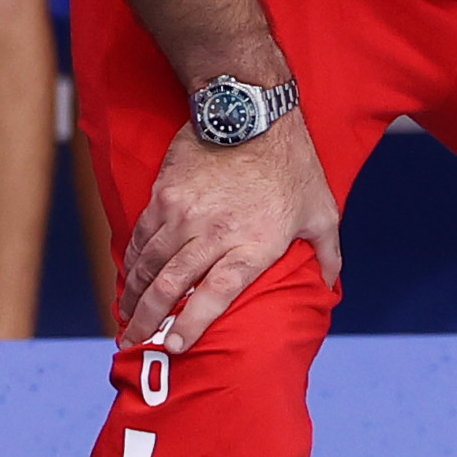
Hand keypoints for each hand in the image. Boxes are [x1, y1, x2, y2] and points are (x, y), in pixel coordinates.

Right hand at [118, 110, 340, 353]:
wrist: (251, 108)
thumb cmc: (292, 162)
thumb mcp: (322, 209)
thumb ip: (328, 253)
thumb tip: (330, 284)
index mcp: (252, 246)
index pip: (214, 297)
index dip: (190, 326)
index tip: (172, 349)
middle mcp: (214, 234)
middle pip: (171, 287)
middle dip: (148, 320)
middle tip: (133, 341)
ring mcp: (184, 213)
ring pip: (150, 263)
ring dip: (134, 294)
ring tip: (125, 315)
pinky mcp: (165, 192)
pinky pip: (142, 234)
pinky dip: (131, 259)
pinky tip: (127, 274)